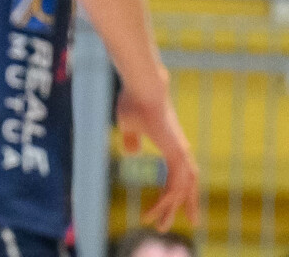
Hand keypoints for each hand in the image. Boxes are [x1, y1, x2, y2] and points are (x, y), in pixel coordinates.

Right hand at [115, 75, 199, 230]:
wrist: (143, 87)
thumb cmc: (133, 101)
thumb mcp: (128, 124)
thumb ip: (131, 139)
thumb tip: (132, 153)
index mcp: (171, 144)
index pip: (178, 175)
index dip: (172, 191)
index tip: (166, 205)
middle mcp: (180, 151)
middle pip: (185, 185)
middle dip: (182, 206)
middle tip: (185, 223)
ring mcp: (180, 152)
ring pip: (182, 188)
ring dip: (173, 208)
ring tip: (162, 226)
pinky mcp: (176, 153)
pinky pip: (176, 182)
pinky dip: (169, 198)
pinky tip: (163, 208)